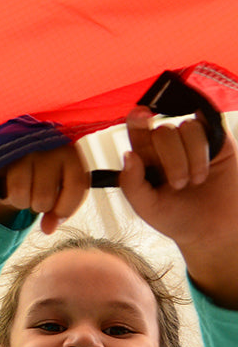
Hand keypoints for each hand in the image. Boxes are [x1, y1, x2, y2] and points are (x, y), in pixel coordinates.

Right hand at [0, 142, 89, 233]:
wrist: (15, 151)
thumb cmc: (43, 172)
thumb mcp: (60, 187)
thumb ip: (59, 209)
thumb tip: (48, 229)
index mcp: (70, 152)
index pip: (75, 186)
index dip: (65, 209)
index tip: (53, 219)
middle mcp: (47, 145)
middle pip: (44, 197)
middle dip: (37, 206)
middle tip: (35, 195)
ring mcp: (21, 148)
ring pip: (20, 194)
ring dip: (19, 202)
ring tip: (21, 191)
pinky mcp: (0, 156)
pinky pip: (1, 189)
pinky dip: (3, 195)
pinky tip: (7, 185)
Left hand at [120, 107, 237, 307]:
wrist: (213, 231)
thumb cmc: (176, 219)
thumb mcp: (146, 207)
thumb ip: (132, 183)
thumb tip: (128, 154)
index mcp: (145, 157)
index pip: (137, 129)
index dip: (137, 118)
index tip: (141, 114)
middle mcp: (167, 146)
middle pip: (162, 130)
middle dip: (170, 159)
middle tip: (179, 185)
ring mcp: (193, 142)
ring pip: (186, 127)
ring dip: (190, 156)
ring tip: (195, 181)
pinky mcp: (218, 142)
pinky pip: (208, 127)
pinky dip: (203, 148)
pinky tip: (206, 166)